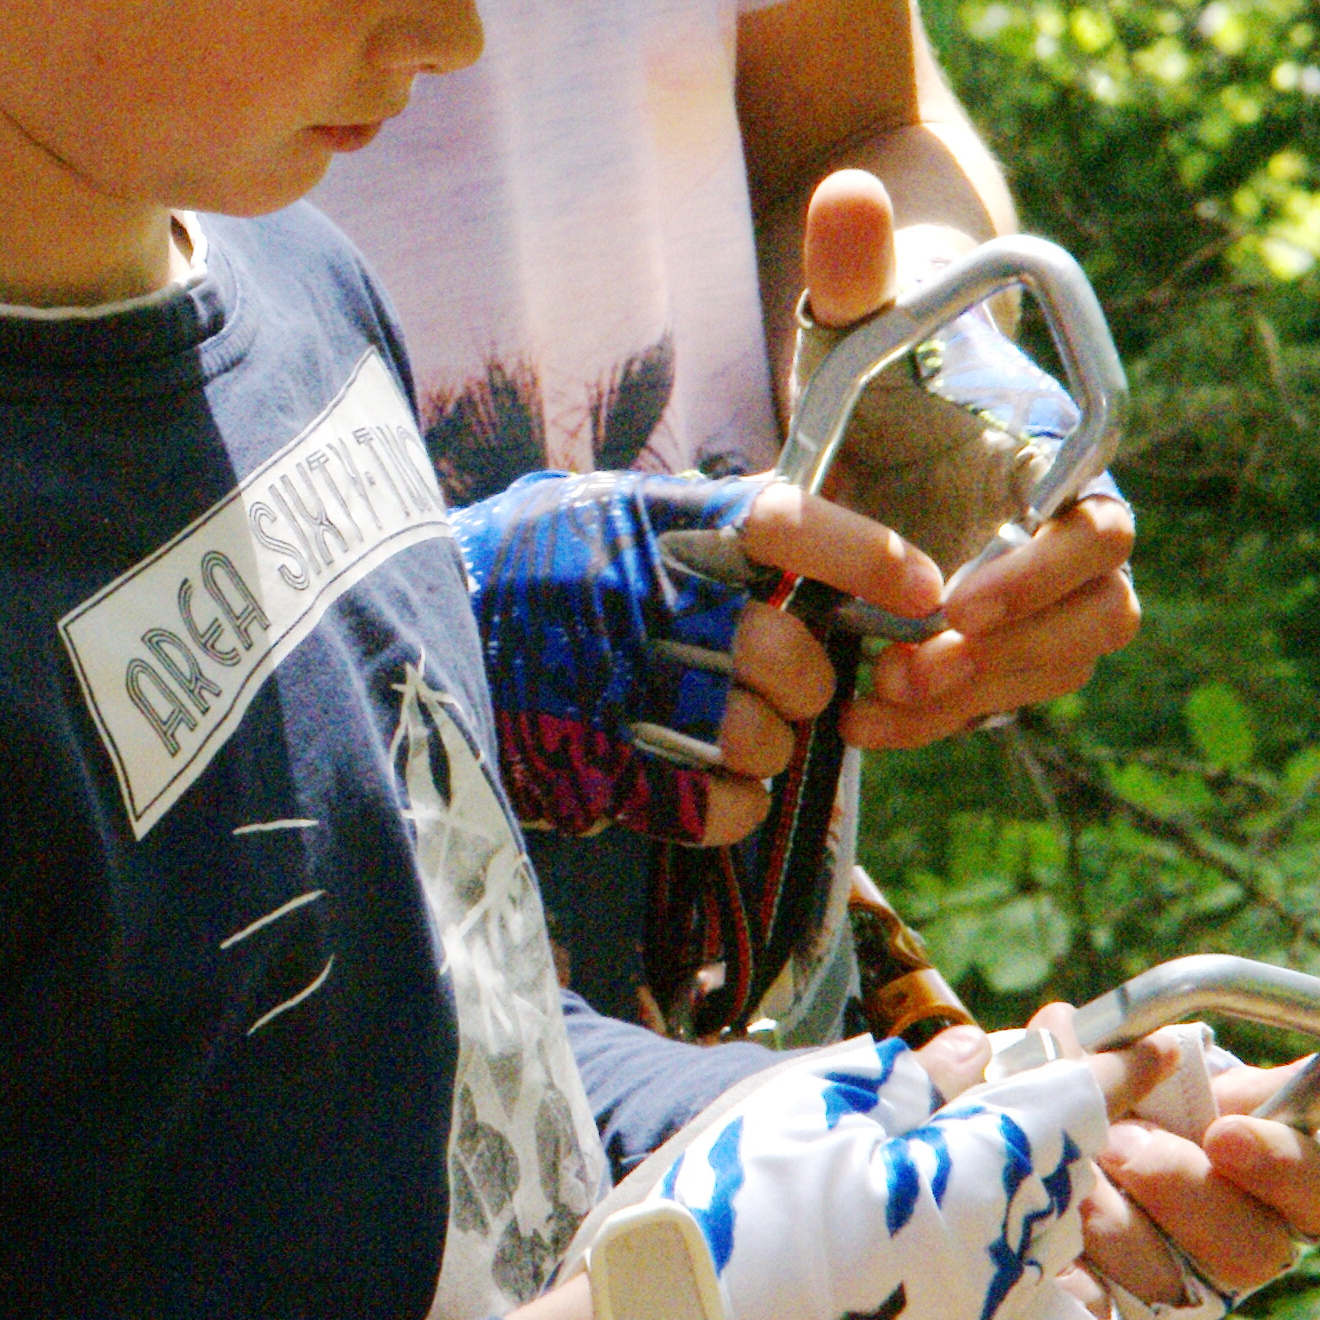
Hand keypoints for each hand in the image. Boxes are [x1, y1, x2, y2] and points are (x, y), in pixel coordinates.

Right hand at [456, 470, 939, 846]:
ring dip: (767, 746)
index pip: (785, 525)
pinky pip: (724, 806)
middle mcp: (644, 600)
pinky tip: (706, 783)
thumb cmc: (520, 571)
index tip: (922, 589)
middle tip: (779, 683)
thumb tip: (809, 554)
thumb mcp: (601, 514)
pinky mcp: (603, 770)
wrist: (397, 634)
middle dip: (804, 682)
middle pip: (789, 654)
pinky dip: (735, 804)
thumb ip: (697, 528)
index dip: (866, 555)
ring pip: (763, 739)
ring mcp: (622, 688)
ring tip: (722, 730)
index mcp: (652, 523)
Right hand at [572, 1021, 1184, 1319]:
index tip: (1153, 1043)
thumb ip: (907, 1081)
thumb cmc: (717, 1210)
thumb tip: (972, 1055)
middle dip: (1041, 1147)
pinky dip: (965, 1283)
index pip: (1070, 1112)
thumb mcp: (801, 1107)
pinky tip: (893, 1265)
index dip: (1109, 1068)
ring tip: (927, 1193)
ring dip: (1003, 1217)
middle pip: (1058, 1191)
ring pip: (1029, 1260)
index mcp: (969, 1189)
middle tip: (994, 1114)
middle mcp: (998, 1279)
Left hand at [789, 172, 1142, 749]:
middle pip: (1092, 621)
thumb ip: (855, 256)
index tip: (958, 599)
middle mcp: (1067, 528)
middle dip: (1009, 660)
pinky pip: (993, 691)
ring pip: (1051, 669)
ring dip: (974, 700)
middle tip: (907, 672)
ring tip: (874, 706)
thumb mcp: (857, 302)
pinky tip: (858, 720)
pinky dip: (936, 717)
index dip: (1045, 575)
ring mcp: (1034, 586)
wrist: (884, 383)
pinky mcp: (989, 631)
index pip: (1100, 533)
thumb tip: (846, 189)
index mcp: (1062, 454)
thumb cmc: (885, 336)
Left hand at [1058, 1016, 1319, 1307]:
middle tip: (1118, 1143)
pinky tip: (1053, 1238)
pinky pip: (1106, 1313)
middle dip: (1180, 1188)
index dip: (1286, 1165)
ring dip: (1116, 1224)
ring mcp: (1192, 1294)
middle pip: (1255, 1250)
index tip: (1222, 1132)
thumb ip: (1135, 1049)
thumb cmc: (1116, 1102)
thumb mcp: (1134, 1065)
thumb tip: (1107, 1031)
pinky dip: (1075, 1270)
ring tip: (1071, 1178)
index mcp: (1279, 1177)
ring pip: (1178, 1282)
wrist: (1042, 1166)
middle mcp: (1248, 1244)